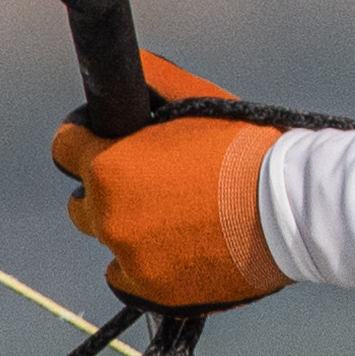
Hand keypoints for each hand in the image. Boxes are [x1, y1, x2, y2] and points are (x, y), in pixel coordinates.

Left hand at [51, 47, 288, 310]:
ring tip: (172, 215)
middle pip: (84, 199)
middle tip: (153, 181)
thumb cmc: (246, 151)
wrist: (289, 209)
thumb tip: (135, 64)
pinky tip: (174, 247)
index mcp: (109, 166)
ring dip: (128, 226)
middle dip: (108, 188)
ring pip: (107, 237)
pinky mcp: (153, 291)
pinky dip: (142, 264)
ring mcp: (129, 258)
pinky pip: (124, 277)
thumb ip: (153, 78)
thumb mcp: (196, 98)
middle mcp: (109, 216)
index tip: (103, 142)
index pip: (65, 148)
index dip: (85, 140)